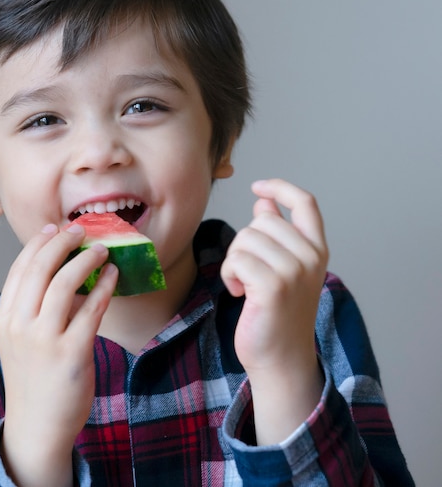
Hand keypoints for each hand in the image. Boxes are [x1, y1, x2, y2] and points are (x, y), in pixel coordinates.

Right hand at [0, 223, 116, 485]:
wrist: (37, 426)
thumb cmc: (33, 379)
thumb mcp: (20, 341)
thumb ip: (34, 309)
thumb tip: (65, 273)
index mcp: (6, 319)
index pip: (19, 269)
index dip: (38, 244)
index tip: (54, 228)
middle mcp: (20, 326)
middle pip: (40, 269)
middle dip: (62, 242)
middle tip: (80, 230)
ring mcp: (44, 339)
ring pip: (65, 283)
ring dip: (86, 259)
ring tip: (102, 249)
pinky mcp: (72, 353)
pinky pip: (91, 309)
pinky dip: (104, 286)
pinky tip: (113, 275)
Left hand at [221, 179, 327, 442]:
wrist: (281, 359)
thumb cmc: (277, 314)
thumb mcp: (283, 269)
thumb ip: (276, 235)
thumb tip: (263, 202)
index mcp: (317, 250)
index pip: (306, 203)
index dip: (281, 188)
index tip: (258, 187)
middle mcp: (311, 258)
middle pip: (260, 222)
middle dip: (244, 244)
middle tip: (249, 273)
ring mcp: (294, 272)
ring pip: (245, 239)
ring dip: (234, 261)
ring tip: (244, 285)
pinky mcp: (273, 287)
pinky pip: (237, 260)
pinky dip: (229, 275)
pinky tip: (238, 293)